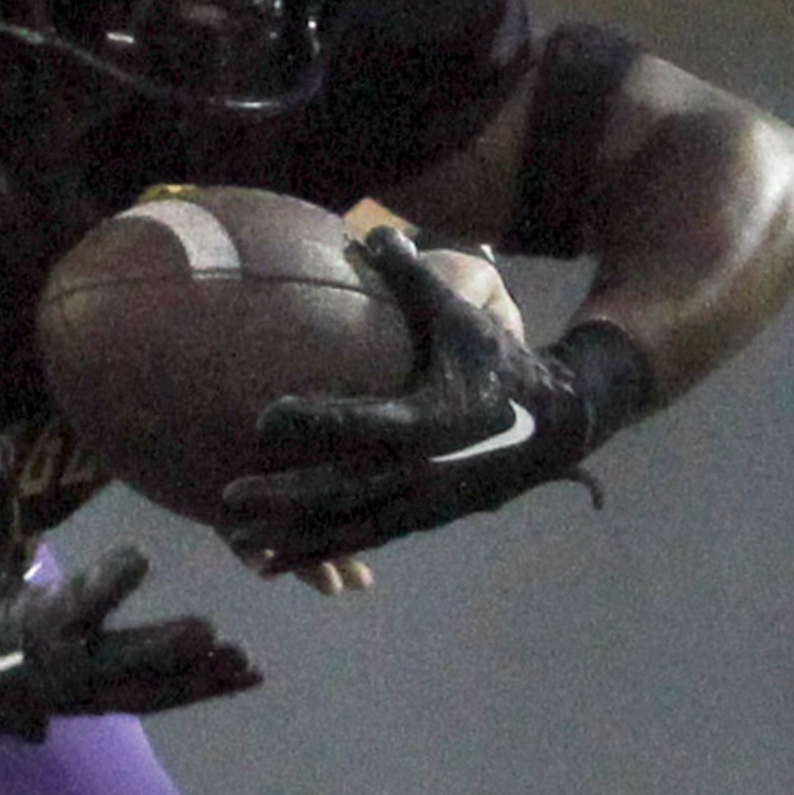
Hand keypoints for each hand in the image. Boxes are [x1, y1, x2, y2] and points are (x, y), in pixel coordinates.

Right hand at [0, 432, 258, 743]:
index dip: (104, 583)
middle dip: (161, 651)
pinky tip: (243, 676)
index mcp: (27, 626)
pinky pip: (154, 700)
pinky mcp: (100, 704)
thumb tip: (1, 439)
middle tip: (210, 633)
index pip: (70, 604)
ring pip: (145, 693)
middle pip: (117, 663)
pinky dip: (198, 689)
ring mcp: (82, 694)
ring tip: (244, 662)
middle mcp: (59, 667)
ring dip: (195, 680)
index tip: (141, 555)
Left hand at [219, 227, 648, 570]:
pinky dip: (326, 552)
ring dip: (299, 539)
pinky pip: (370, 538)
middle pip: (350, 490)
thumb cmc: (500, 362)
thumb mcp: (464, 317)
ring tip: (241, 547)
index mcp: (437, 418)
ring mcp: (431, 502)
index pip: (369, 422)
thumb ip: (415, 279)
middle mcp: (432, 469)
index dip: (318, 421)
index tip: (264, 416)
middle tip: (229, 496)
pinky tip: (278, 564)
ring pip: (356, 527)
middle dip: (289, 498)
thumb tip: (373, 230)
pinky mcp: (430, 518)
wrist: (564, 423)